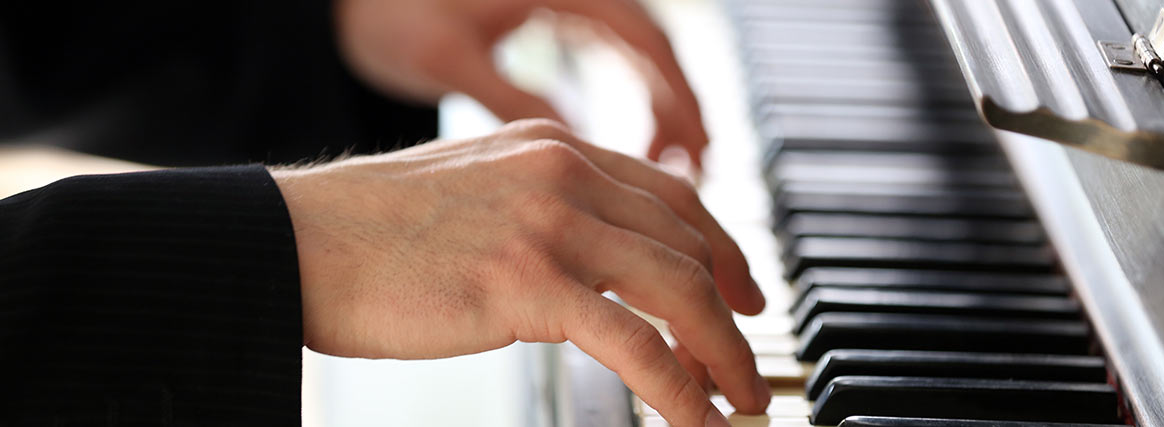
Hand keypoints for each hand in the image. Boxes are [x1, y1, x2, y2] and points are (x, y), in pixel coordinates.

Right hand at [273, 120, 765, 425]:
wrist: (294, 240)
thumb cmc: (365, 231)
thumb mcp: (472, 194)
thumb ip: (538, 212)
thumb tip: (585, 265)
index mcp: (552, 148)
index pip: (669, 195)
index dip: (718, 247)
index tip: (739, 291)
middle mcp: (564, 173)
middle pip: (687, 242)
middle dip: (732, 310)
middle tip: (747, 362)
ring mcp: (550, 223)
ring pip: (678, 288)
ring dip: (722, 353)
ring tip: (739, 400)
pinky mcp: (529, 282)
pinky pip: (636, 341)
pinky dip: (679, 387)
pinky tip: (693, 417)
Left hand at [334, 0, 709, 167]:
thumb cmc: (384, 12)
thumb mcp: (447, 58)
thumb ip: (513, 96)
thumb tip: (579, 144)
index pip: (643, 39)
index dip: (676, 98)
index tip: (693, 151)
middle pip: (653, 50)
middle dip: (681, 110)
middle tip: (695, 174)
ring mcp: (560, 2)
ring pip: (635, 57)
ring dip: (659, 107)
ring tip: (673, 168)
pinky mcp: (546, 21)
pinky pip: (608, 62)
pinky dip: (625, 98)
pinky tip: (625, 145)